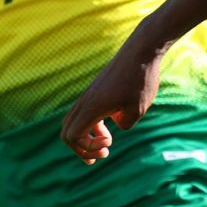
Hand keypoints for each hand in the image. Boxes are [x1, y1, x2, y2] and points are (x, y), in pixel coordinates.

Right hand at [60, 47, 163, 163]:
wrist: (141, 52)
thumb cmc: (140, 80)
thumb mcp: (136, 110)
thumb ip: (124, 124)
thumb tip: (117, 124)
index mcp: (91, 108)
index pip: (72, 137)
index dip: (87, 148)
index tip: (109, 144)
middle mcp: (85, 101)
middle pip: (66, 132)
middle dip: (81, 149)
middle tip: (102, 154)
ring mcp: (89, 95)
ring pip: (73, 122)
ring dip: (86, 137)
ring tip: (107, 143)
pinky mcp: (95, 91)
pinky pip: (84, 113)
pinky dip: (92, 125)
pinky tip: (112, 124)